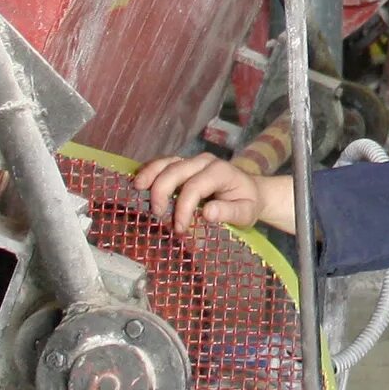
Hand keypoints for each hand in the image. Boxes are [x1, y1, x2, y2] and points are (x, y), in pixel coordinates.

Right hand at [133, 153, 295, 237]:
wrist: (251, 192)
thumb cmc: (247, 203)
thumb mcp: (246, 212)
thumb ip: (229, 212)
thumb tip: (207, 212)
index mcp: (221, 172)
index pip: (195, 186)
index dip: (183, 207)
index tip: (179, 228)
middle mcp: (205, 162)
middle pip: (176, 170)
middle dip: (162, 191)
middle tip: (157, 214)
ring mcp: (193, 161)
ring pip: (167, 162)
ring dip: (150, 174)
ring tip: (137, 189)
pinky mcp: (184, 165)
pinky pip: (164, 163)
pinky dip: (150, 170)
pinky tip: (139, 181)